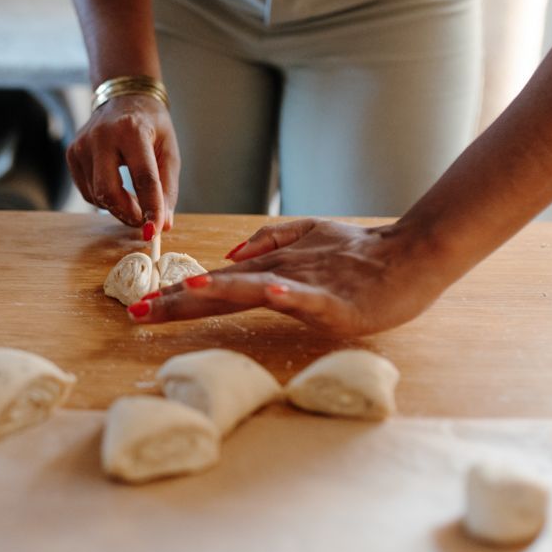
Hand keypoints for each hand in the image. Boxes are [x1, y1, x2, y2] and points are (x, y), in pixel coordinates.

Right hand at [66, 93, 179, 235]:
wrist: (122, 97)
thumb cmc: (150, 125)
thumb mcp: (168, 150)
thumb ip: (167, 188)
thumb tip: (163, 224)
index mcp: (132, 130)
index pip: (143, 177)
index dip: (151, 207)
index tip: (156, 230)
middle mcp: (102, 136)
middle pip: (109, 191)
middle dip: (127, 214)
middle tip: (143, 222)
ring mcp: (82, 145)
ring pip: (97, 195)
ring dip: (118, 207)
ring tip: (134, 200)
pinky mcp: (72, 154)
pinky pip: (88, 191)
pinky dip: (105, 198)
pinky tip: (117, 187)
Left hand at [127, 219, 453, 336]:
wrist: (412, 254)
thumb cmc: (361, 253)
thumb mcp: (309, 237)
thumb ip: (268, 240)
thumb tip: (226, 252)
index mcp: (270, 269)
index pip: (214, 283)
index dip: (176, 295)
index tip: (139, 307)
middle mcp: (279, 274)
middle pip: (221, 289)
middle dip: (178, 302)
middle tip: (139, 314)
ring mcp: (305, 285)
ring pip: (255, 286)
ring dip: (221, 290)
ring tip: (190, 293)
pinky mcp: (334, 299)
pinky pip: (306, 295)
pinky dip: (286, 292)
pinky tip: (269, 293)